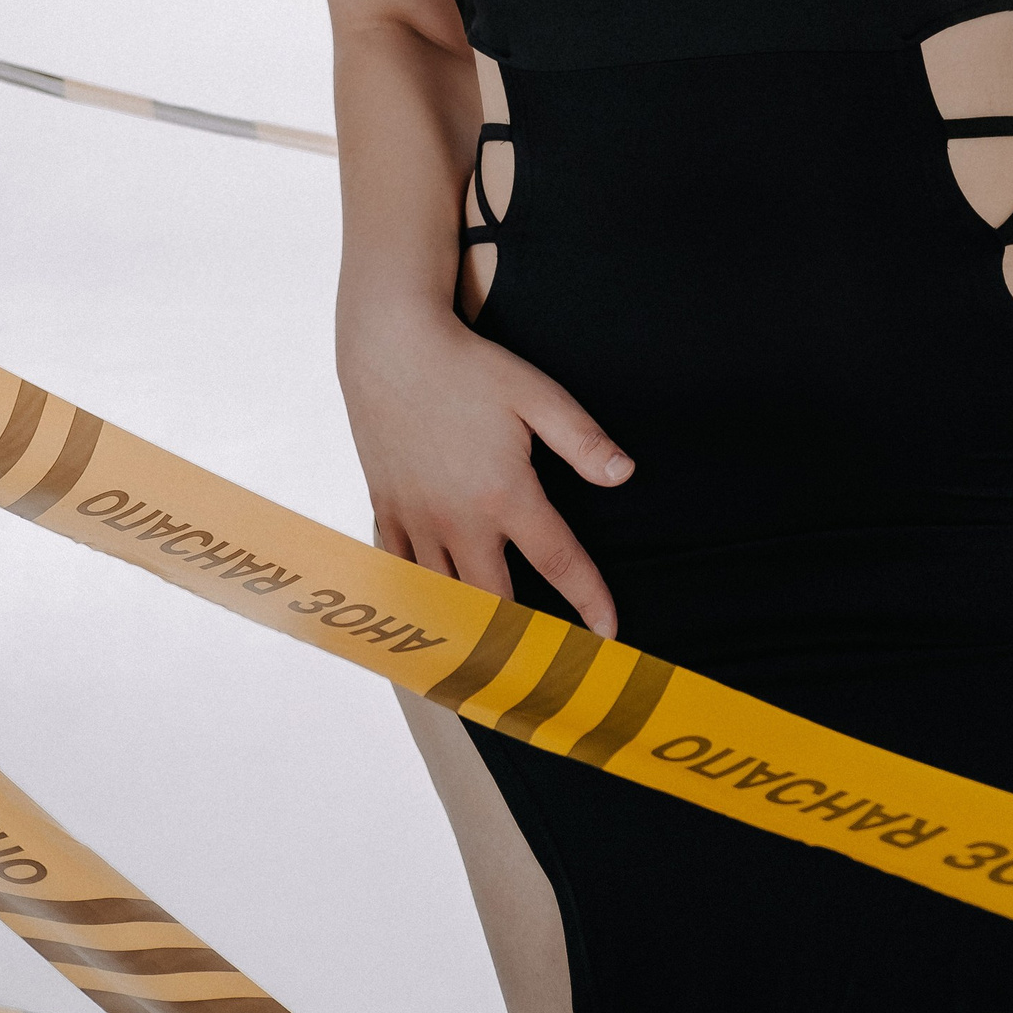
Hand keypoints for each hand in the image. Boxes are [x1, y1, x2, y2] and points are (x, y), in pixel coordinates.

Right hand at [340, 301, 631, 637]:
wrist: (390, 348)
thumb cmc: (468, 368)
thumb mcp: (537, 394)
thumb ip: (582, 440)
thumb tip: (624, 475)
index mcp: (504, 495)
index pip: (558, 561)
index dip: (589, 599)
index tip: (609, 630)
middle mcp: (458, 521)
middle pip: (494, 602)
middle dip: (522, 639)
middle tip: (546, 664)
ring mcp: (417, 521)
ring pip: (445, 597)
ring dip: (469, 629)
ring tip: (493, 658)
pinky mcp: (388, 511)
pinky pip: (401, 573)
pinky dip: (419, 598)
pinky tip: (432, 613)